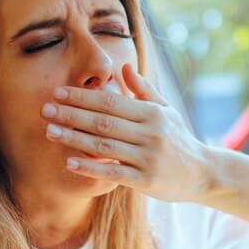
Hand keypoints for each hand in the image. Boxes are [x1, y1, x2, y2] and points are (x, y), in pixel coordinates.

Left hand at [41, 63, 211, 202]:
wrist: (204, 173)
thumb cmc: (178, 139)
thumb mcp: (165, 110)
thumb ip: (143, 90)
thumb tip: (123, 67)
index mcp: (152, 113)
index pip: (111, 101)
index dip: (83, 96)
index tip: (58, 92)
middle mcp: (150, 133)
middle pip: (103, 121)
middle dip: (71, 114)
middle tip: (44, 110)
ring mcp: (148, 157)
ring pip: (105, 145)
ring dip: (74, 138)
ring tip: (49, 132)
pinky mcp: (146, 180)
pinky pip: (114, 172)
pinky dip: (91, 167)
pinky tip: (70, 162)